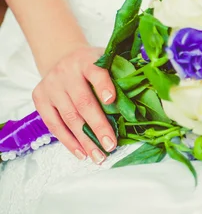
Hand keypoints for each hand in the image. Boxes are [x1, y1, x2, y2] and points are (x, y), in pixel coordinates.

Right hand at [32, 45, 116, 163]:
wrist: (61, 57)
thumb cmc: (92, 65)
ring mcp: (51, 85)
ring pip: (68, 117)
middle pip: (83, 102)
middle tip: (111, 145)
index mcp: (86, 60)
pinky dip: (68, 141)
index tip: (112, 100)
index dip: (103, 86)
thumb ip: (121, 74)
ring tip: (99, 156)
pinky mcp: (40, 98)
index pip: (95, 72)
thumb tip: (149, 95)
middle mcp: (66, 72)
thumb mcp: (107, 61)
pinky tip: (82, 153)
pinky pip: (53, 124)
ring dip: (84, 140)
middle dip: (98, 126)